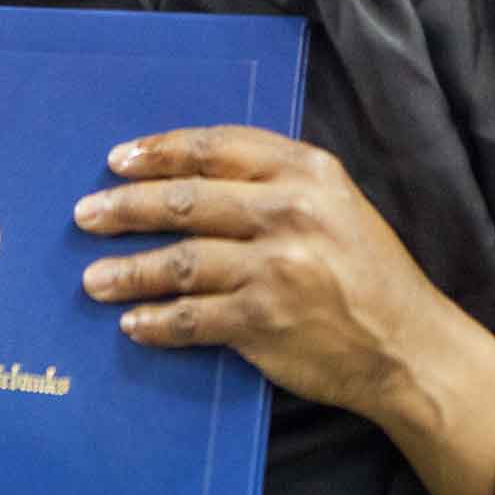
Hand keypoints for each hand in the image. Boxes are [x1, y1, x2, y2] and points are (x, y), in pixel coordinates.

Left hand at [75, 126, 494, 494]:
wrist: (409, 346)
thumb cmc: (367, 271)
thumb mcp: (336, 203)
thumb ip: (276, 182)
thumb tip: (192, 176)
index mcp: (307, 172)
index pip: (217, 149)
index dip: (161, 151)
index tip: (119, 159)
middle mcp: (290, 212)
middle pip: (187, 200)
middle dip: (127, 206)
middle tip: (86, 214)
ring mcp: (276, 268)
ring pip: (180, 261)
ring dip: (128, 270)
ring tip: (93, 279)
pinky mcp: (264, 321)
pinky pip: (192, 318)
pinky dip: (156, 321)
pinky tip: (133, 323)